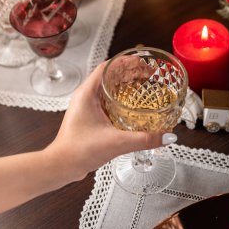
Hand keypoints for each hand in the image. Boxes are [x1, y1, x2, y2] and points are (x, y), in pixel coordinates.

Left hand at [45, 62, 173, 181]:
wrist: (62, 166)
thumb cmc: (78, 151)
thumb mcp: (116, 142)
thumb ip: (144, 139)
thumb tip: (167, 136)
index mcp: (87, 93)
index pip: (107, 67)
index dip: (126, 61)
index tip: (142, 62)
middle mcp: (85, 97)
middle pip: (109, 75)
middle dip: (129, 72)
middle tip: (148, 74)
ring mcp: (86, 107)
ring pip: (108, 88)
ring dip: (125, 85)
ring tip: (142, 86)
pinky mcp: (89, 117)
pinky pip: (107, 101)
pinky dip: (121, 99)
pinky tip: (132, 108)